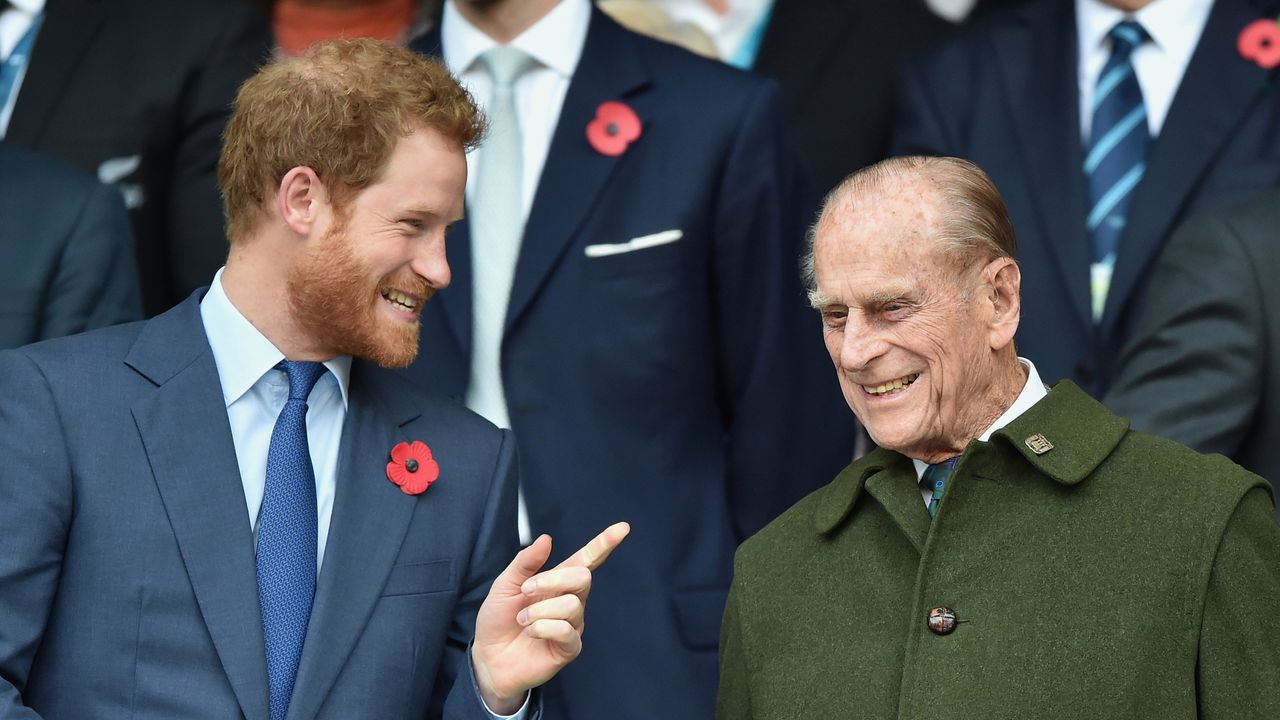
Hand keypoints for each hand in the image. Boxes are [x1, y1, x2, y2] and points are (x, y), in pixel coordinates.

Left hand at [471, 522, 630, 713]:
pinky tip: (531, 633)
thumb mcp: (505, 585)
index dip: (605, 543)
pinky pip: (567, 631)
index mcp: (557, 582)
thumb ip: (525, 563)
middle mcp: (571, 600)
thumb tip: (547, 538)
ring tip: (522, 620)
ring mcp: (573, 624)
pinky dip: (543, 628)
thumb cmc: (498, 620)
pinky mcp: (570, 647)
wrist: (489, 657)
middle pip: (582, 577)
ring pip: (572, 605)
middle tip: (525, 590)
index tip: (623, 527)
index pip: (587, 560)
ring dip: (540, 610)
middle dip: (552, 580)